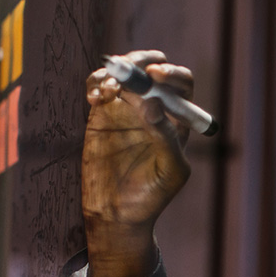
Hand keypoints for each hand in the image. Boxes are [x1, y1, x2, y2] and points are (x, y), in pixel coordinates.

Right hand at [81, 50, 193, 276]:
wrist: (116, 214)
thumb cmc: (151, 196)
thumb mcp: (169, 171)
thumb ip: (165, 137)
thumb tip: (152, 102)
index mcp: (177, 118)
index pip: (180, 83)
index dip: (171, 73)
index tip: (155, 76)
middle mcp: (154, 107)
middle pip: (152, 68)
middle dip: (140, 62)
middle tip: (126, 70)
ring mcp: (127, 108)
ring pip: (124, 72)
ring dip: (115, 72)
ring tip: (106, 93)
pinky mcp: (102, 114)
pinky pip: (100, 86)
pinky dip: (96, 83)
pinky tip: (95, 98)